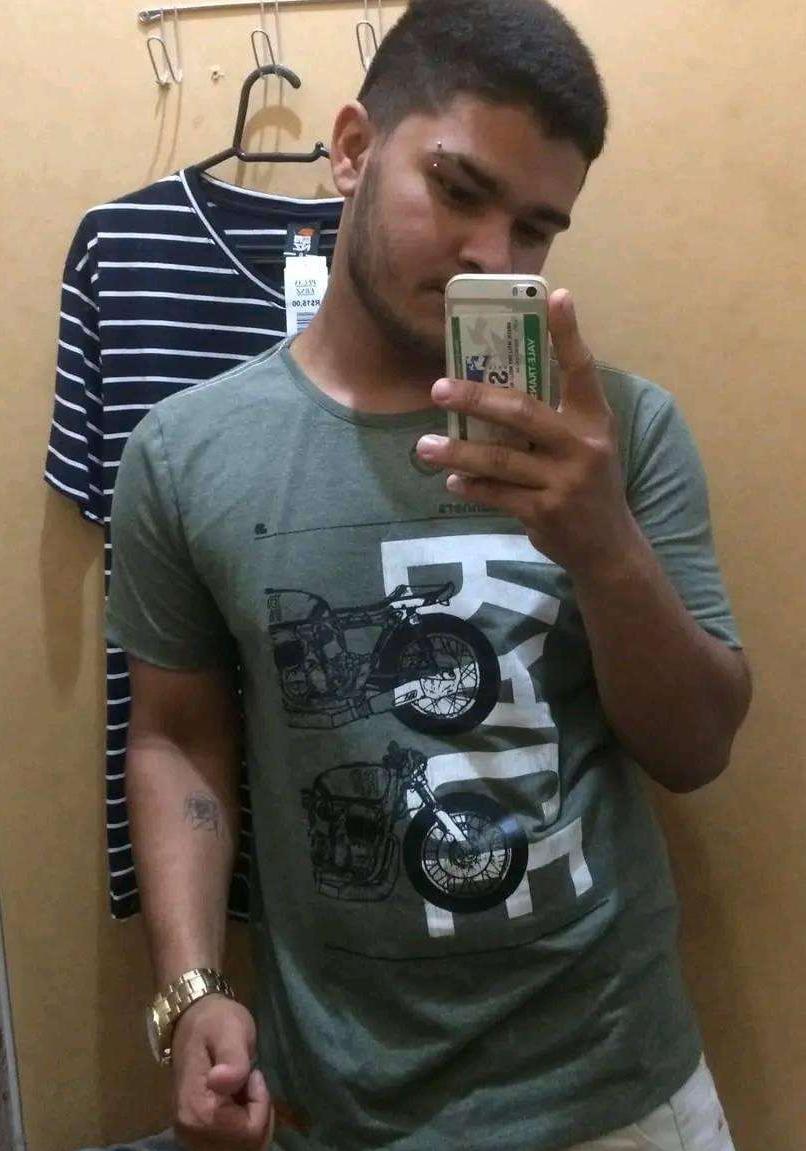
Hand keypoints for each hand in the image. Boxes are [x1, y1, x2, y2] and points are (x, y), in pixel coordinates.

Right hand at [171, 995, 289, 1150]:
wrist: (191, 1022)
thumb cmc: (215, 1022)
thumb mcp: (231, 1031)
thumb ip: (233, 1058)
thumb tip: (222, 1082)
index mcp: (197, 1109)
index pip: (248, 1131)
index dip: (260, 1103)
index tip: (252, 1074)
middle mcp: (189, 1131)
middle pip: (245, 1146)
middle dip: (259, 1115)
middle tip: (251, 1081)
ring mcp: (191, 1135)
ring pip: (242, 1148)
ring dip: (253, 1121)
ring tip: (245, 1090)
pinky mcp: (196, 1134)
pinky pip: (233, 1145)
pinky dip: (244, 1127)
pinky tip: (239, 1102)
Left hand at [417, 289, 639, 576]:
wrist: (608, 546)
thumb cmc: (588, 483)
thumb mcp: (586, 442)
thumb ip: (553, 415)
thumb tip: (495, 384)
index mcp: (593, 420)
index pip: (581, 369)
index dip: (568, 333)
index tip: (554, 294)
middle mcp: (582, 446)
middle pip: (523, 412)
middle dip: (476, 398)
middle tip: (439, 388)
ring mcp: (564, 482)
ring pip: (499, 460)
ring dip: (457, 453)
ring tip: (424, 447)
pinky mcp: (545, 512)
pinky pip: (497, 495)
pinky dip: (471, 487)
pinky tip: (452, 481)